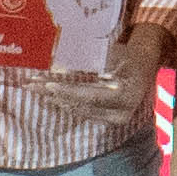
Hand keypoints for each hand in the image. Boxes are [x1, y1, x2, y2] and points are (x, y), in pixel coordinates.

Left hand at [16, 20, 168, 114]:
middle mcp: (121, 112)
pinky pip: (83, 113)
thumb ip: (89, 64)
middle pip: (81, 105)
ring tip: (35, 90)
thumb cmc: (128, 56)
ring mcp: (115, 119)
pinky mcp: (108, 120)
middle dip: (54, 95)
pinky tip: (49, 98)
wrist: (144, 68)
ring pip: (79, 111)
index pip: (90, 95)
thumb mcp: (111, 55)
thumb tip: (59, 68)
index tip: (48, 85)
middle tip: (32, 85)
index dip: (67, 91)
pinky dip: (65, 104)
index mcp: (125, 94)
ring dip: (55, 100)